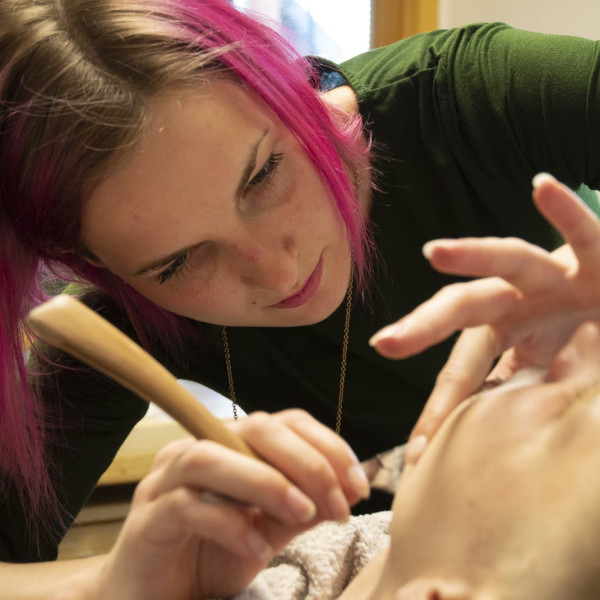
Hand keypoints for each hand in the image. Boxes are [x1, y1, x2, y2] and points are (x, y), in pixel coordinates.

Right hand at [92, 409, 369, 599]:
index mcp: (229, 446)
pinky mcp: (146, 519)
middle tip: (337, 503)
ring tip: (303, 516)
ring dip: (267, 482)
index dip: (326, 445)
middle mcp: (196, 451)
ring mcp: (165, 482)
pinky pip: (186, 506)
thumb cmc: (211, 556)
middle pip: (254, 427)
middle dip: (305, 461)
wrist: (153, 598)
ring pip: (211, 457)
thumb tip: (348, 489)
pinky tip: (257, 548)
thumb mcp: (269, 530)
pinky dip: (229, 522)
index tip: (358, 484)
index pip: (283, 423)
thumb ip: (302, 508)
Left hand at [369, 173, 599, 463]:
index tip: (415, 453)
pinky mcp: (596, 255)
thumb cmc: (581, 331)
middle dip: (423, 325)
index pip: (463, 371)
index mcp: (503, 331)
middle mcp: (516, 299)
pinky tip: (541, 187)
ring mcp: (552, 274)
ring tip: (436, 253)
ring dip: (473, 254)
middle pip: (463, 308)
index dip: (440, 409)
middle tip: (385, 344)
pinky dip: (563, 211)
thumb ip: (514, 388)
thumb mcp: (548, 368)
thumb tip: (480, 426)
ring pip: (508, 260)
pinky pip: (580, 231)